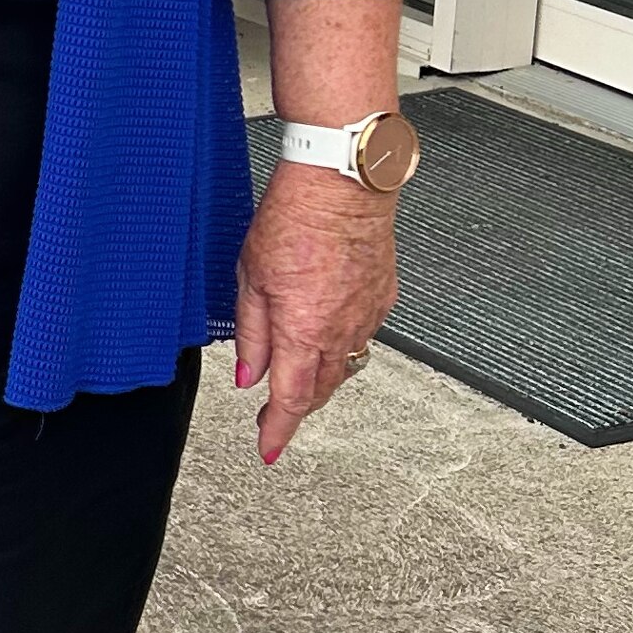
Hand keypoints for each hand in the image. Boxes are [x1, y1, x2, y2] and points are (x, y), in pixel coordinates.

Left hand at [234, 163, 396, 462]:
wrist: (343, 183)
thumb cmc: (295, 218)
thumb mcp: (251, 278)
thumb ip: (251, 334)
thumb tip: (249, 374)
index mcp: (305, 330)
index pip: (292, 399)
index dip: (279, 431)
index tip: (269, 448)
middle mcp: (343, 330)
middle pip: (322, 389)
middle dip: (298, 407)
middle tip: (275, 414)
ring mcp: (368, 314)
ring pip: (345, 365)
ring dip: (321, 377)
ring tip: (298, 375)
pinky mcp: (383, 297)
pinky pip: (362, 335)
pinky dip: (342, 345)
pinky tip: (326, 333)